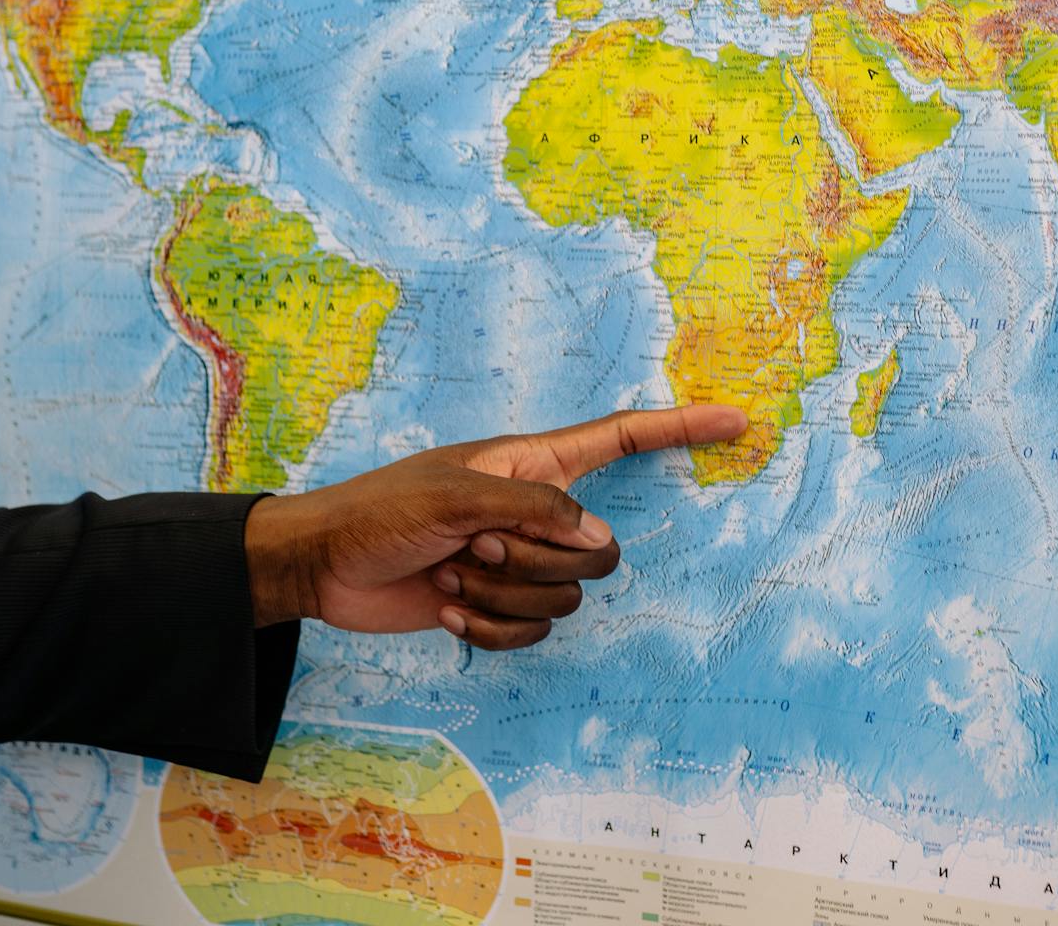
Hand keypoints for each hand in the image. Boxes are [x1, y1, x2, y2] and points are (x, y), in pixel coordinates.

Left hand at [243, 406, 747, 649]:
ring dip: (503, 596)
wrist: (322, 566)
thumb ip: (537, 511)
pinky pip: (534, 634)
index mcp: (531, 463)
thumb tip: (600, 542)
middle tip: (478, 546)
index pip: (620, 439)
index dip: (679, 429)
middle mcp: (535, 511)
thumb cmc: (379, 511)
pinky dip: (490, 629)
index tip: (735, 423)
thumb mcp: (454, 497)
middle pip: (599, 551)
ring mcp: (519, 561)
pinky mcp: (499, 607)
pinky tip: (447, 608)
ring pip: (566, 598)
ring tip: (451, 574)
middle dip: (540, 561)